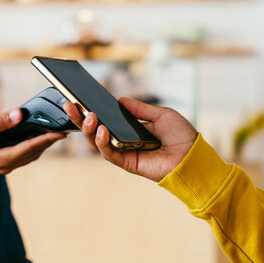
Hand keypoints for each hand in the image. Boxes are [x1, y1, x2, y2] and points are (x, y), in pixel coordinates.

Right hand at [0, 108, 65, 173]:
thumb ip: (2, 122)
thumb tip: (19, 114)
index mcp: (3, 159)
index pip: (31, 147)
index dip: (48, 140)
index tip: (61, 134)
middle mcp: (6, 165)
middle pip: (33, 153)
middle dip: (48, 143)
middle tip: (62, 133)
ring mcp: (4, 167)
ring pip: (28, 157)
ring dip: (40, 147)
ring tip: (52, 135)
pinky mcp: (1, 164)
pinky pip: (21, 157)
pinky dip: (30, 148)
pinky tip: (33, 139)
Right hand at [63, 98, 196, 181]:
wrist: (193, 155)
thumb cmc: (181, 136)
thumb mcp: (161, 115)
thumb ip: (140, 109)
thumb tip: (121, 100)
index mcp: (130, 129)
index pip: (105, 119)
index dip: (90, 110)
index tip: (78, 99)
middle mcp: (124, 141)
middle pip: (95, 130)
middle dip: (80, 119)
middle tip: (69, 105)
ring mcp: (124, 153)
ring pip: (97, 143)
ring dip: (89, 129)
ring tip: (87, 116)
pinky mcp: (128, 164)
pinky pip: (109, 154)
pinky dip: (103, 142)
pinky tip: (102, 130)